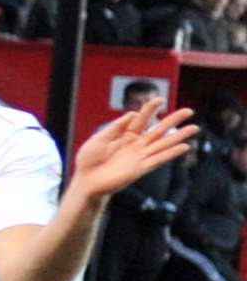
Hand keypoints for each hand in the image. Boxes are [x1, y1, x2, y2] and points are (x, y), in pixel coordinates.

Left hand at [72, 97, 198, 199]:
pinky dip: (171, 153)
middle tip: (189, 110)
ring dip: (180, 136)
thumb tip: (131, 113)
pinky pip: (158, 159)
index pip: (141, 119)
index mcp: (125, 135)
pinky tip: (185, 147)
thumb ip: (115, 128)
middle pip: (158, 130)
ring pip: (163, 144)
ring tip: (195, 128)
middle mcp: (136, 145)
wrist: (86, 181)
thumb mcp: (99, 139)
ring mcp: (139, 156)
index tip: (160, 99)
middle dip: (174, 120)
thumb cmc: (89, 160)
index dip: (150, 109)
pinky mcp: (140, 168)